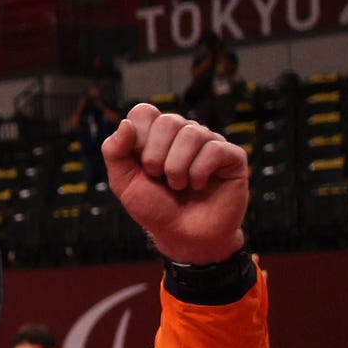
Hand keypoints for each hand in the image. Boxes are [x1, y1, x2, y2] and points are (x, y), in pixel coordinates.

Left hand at [104, 103, 248, 262]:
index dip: (138, 139)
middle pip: (168, 121)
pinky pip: (214, 149)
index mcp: (156, 135)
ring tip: (179, 185)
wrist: (182, 235)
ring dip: (177, 168)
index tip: (141, 165)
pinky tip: (199, 185)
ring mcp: (209, 142)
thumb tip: (125, 123)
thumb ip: (115, 152)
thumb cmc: (154, 207)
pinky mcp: (232, 156)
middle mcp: (183, 133)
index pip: (143, 112)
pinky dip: (199, 173)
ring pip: (192, 134)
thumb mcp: (123, 182)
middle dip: (155, 157)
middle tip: (159, 178)